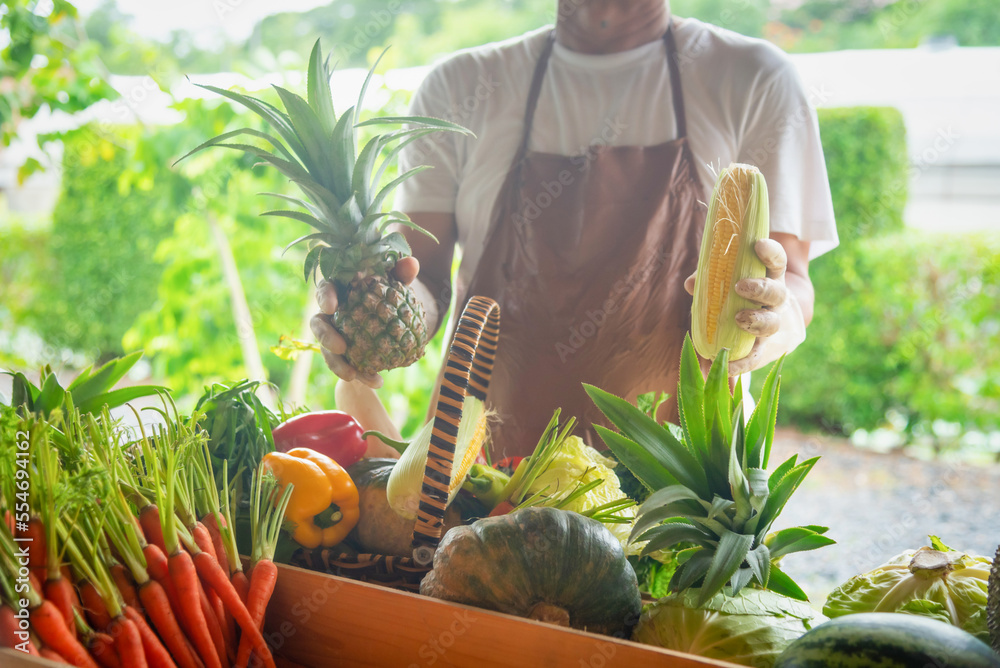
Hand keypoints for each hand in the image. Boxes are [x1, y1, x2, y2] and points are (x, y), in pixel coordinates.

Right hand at [310, 256, 420, 388]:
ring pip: (330, 352)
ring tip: (354, 376)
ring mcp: (337, 336)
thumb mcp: (399, 280)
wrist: (401, 311)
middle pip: (319, 325)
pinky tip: (377, 382)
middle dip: (326, 338)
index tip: (331, 307)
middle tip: (341, 348)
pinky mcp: (348, 355)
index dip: (325, 297)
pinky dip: (362, 376)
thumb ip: (402, 271)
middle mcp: (332, 314)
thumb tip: (411, 263)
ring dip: (339, 365)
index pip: (326, 289)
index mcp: (339, 289)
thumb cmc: (394, 289)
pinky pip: (350, 366)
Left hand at [684, 238, 805, 375]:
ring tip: (738, 319)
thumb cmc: (742, 295)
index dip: (770, 252)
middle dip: (760, 289)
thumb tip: (690, 283)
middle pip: (776, 293)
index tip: (758, 244)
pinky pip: (755, 358)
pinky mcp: (765, 350)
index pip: (776, 262)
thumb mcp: (730, 280)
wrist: (771, 323)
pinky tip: (728, 367)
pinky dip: (742, 364)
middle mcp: (776, 301)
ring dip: (756, 321)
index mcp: (770, 278)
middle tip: (741, 286)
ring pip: (771, 323)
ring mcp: (773, 325)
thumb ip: (710, 278)